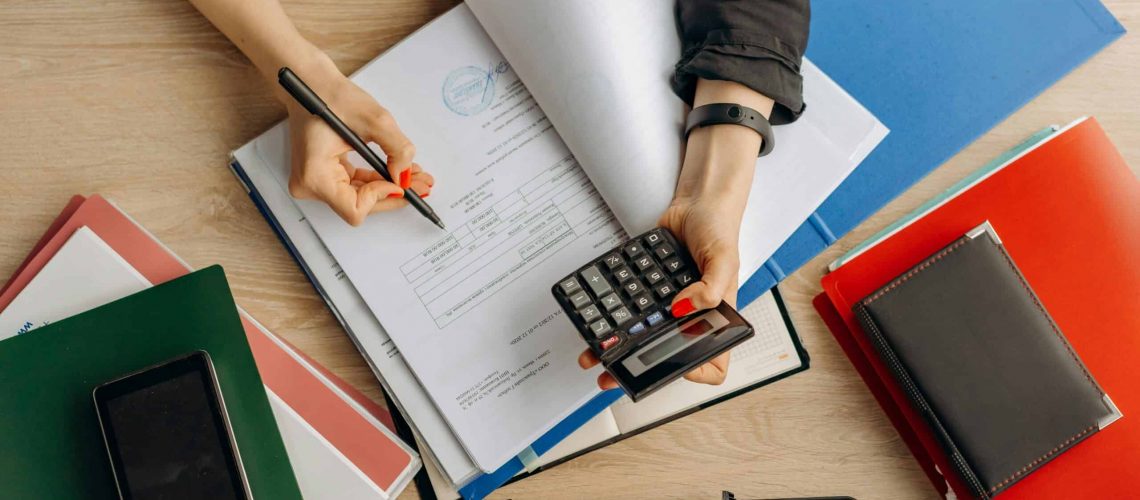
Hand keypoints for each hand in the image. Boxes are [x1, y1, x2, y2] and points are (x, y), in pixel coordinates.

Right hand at [184, 1, 433, 224]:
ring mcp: (313, 182)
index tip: (400, 182)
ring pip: (359, 198)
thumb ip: (397, 149)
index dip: (381, 197)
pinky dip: (375, 181)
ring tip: (415, 177)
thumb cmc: (330, 95)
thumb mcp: (375, 120)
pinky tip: (395, 172)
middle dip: (392, 194)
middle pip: (359, 206)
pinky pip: (353, 187)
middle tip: (421, 184)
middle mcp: (309, 184)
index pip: (355, 208)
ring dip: (387, 188)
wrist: (309, 82)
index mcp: (314, 175)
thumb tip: (405, 174)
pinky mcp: (321, 175)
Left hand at [576, 195, 741, 389]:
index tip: (673, 370)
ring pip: (644, 335)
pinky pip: (631, 308)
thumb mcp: (724, 259)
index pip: (712, 361)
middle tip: (614, 375)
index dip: (696, 372)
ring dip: (619, 346)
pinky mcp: (648, 289)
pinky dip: (613, 317)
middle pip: (667, 354)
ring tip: (594, 354)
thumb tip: (682, 308)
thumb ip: (710, 289)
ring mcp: (669, 305)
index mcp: (716, 317)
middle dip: (639, 367)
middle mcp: (691, 317)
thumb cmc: (719, 229)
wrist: (696, 203)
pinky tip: (597, 320)